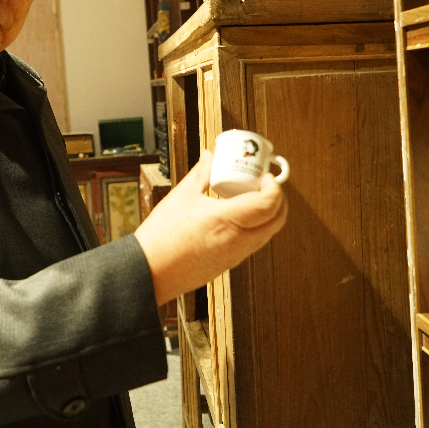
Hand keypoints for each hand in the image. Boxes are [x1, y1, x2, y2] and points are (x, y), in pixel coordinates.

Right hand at [134, 150, 286, 304]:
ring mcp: (236, 255)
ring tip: (251, 198)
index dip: (274, 187)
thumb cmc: (162, 236)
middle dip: (278, 200)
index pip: (268, 204)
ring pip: (267, 234)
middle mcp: (238, 241)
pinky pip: (254, 243)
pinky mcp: (230, 263)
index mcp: (227, 221)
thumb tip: (210, 157)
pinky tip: (239, 216)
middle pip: (276, 221)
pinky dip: (256, 227)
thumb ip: (201, 173)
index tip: (265, 177)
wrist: (150, 270)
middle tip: (265, 185)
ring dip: (268, 214)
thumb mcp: (182, 196)